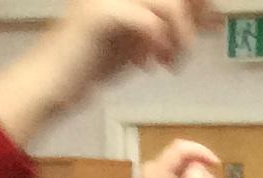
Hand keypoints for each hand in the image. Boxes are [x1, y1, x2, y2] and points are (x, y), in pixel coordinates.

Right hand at [0, 0, 207, 144]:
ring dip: (178, 37)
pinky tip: (147, 66)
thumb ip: (169, 30)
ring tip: (170, 64)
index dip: (197, 3)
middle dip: (194, 16)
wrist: (48, 85)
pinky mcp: (100, 15)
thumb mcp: (137, 44)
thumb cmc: (88, 66)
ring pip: (166, 4)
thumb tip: (210, 19)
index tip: (213, 22)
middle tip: (193, 45)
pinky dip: (155, 45)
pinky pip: (146, 21)